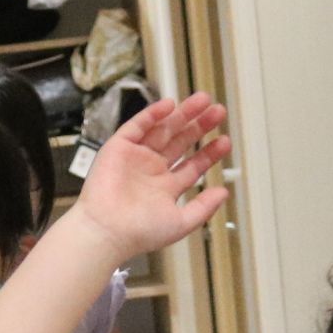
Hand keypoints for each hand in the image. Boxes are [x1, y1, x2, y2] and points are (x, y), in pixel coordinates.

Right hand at [68, 94, 232, 259]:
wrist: (108, 230)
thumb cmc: (140, 232)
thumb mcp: (181, 222)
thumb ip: (204, 207)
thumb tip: (224, 193)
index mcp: (165, 188)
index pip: (192, 166)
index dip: (209, 153)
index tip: (224, 141)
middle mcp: (151, 171)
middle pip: (180, 142)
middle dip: (199, 126)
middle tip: (218, 111)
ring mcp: (135, 157)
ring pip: (163, 129)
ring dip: (182, 114)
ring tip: (203, 100)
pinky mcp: (118, 148)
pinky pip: (137, 126)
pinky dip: (152, 114)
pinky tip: (170, 105)